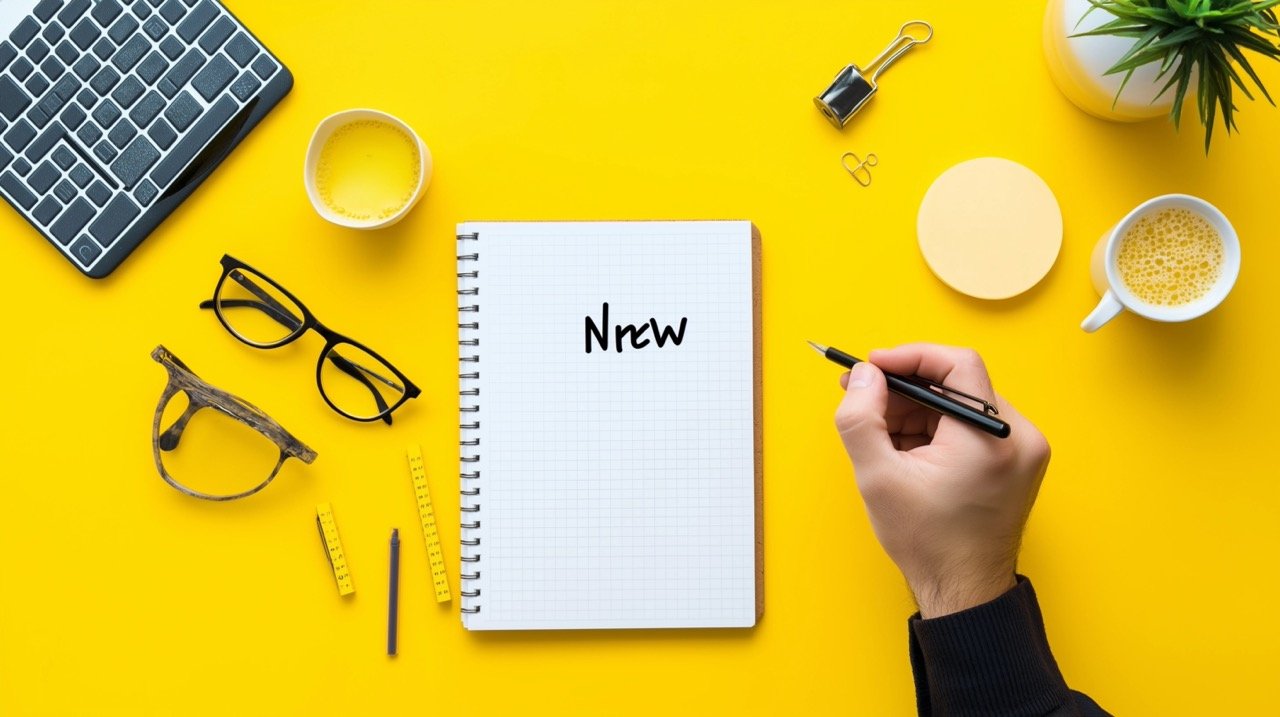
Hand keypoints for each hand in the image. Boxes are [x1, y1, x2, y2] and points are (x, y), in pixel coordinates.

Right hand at [833, 344, 1050, 617]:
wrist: (964, 590)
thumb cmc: (928, 541)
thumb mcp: (878, 477)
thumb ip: (861, 417)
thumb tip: (861, 376)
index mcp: (991, 438)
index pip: (956, 365)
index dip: (910, 357)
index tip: (872, 366)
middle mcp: (1018, 437)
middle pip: (956, 384)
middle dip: (905, 388)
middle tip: (863, 397)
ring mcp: (1022, 450)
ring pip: (961, 403)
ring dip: (917, 410)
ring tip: (881, 434)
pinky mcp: (1016, 461)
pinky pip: (970, 425)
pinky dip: (935, 428)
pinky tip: (905, 449)